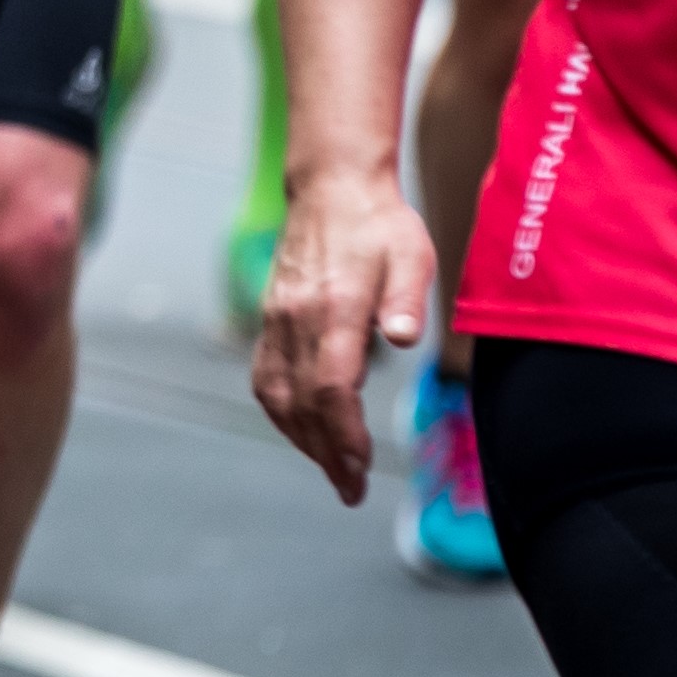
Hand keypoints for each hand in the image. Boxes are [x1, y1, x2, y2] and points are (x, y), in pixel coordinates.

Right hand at [252, 172, 440, 506]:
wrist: (331, 186)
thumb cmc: (380, 223)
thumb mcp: (411, 254)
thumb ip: (407, 298)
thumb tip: (407, 338)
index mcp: (333, 306)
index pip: (330, 386)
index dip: (343, 434)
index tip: (361, 468)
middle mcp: (295, 317)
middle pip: (299, 401)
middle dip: (324, 452)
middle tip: (351, 490)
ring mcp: (277, 318)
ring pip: (275, 393)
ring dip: (299, 438)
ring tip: (330, 468)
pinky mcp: (271, 318)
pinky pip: (265, 375)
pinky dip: (281, 412)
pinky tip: (302, 429)